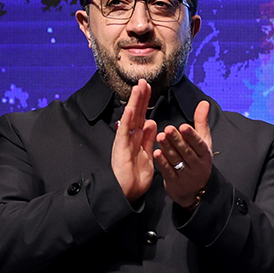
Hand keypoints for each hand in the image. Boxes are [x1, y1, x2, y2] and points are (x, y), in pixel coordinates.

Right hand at [110, 81, 157, 202]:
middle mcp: (130, 136)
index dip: (145, 102)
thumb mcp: (147, 154)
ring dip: (134, 103)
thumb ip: (149, 139)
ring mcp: (124, 141)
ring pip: (130, 118)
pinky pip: (124, 132)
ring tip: (138, 88)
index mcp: (138, 137)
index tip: (149, 88)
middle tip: (144, 81)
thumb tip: (153, 123)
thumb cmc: (135, 175)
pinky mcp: (120, 148)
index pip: (142, 115)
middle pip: (136, 113)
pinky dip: (127, 120)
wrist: (126, 191)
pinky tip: (130, 109)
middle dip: (140, 97)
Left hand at [154, 103, 214, 208]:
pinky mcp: (175, 182)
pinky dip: (163, 162)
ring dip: (168, 148)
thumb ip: (201, 122)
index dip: (192, 136)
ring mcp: (186, 174)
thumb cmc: (198, 161)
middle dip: (177, 140)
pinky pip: (168, 171)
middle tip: (168, 128)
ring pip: (177, 160)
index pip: (199, 144)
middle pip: (186, 151)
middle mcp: (197, 165)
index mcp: (205, 154)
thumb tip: (204, 103)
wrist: (195, 191)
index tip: (184, 126)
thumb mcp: (204, 142)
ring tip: (160, 137)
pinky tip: (157, 153)